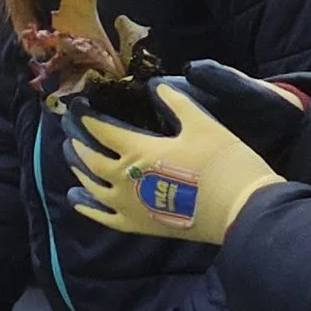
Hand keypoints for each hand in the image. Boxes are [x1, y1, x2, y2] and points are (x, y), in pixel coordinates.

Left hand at [68, 78, 283, 247]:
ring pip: (91, 186)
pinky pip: (103, 217)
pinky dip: (86, 207)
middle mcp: (124, 179)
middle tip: (70, 129)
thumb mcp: (201, 123)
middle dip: (78, 140)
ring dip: (78, 168)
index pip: (101, 130)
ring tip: (71, 155)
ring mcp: (128, 205)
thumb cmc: (223, 161)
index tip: (78, 106)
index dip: (86, 116)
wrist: (239, 208)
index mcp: (138, 150)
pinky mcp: (138, 225)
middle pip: (90, 157)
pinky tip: (77, 198)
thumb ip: (176, 102)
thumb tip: (157, 85)